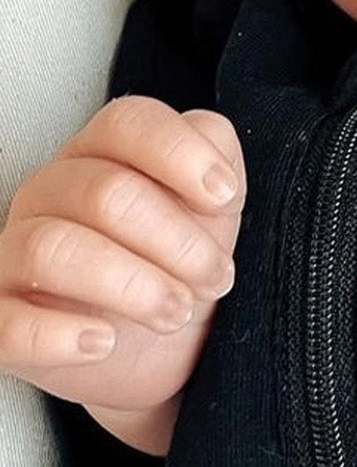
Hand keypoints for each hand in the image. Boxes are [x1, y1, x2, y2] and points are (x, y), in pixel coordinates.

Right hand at [0, 96, 244, 452]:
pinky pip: (8, 324)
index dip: (180, 155)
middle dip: (176, 241)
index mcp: (100, 150)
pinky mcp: (1, 319)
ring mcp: (16, 252)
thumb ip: (214, 153)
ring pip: (53, 250)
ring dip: (131, 286)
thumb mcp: (210, 201)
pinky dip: (58, 335)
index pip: (127, 123)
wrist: (156, 343)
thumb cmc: (176, 257)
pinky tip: (103, 341)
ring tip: (174, 312)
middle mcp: (51, 190)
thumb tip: (211, 162)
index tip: (224, 197)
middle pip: (105, 193)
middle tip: (213, 278)